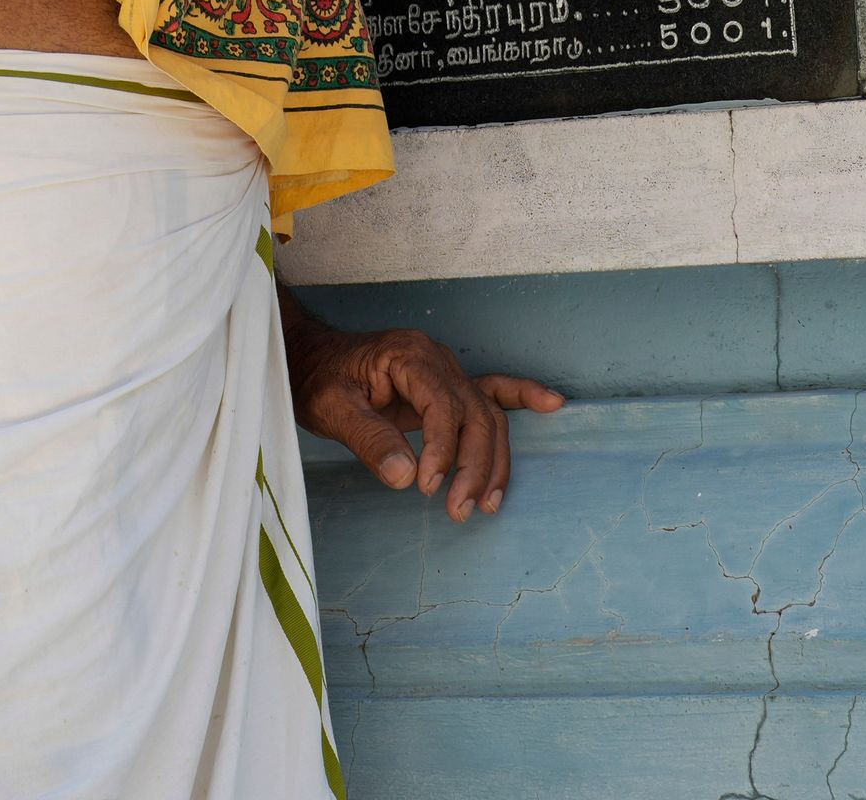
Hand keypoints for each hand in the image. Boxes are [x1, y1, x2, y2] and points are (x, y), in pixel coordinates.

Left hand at [285, 318, 563, 521]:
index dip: (442, 449)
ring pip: (488, 415)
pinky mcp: (449, 387)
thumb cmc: (318, 380)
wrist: (312, 359)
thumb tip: (407, 477)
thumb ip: (368, 439)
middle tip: (459, 510)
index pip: (443, 404)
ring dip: (493, 460)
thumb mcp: (331, 408)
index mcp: (408, 355)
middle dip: (474, 465)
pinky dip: (522, 398)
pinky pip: (494, 390)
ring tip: (485, 505)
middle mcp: (436, 359)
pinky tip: (553, 403)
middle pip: (474, 413)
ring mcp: (447, 371)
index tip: (426, 487)